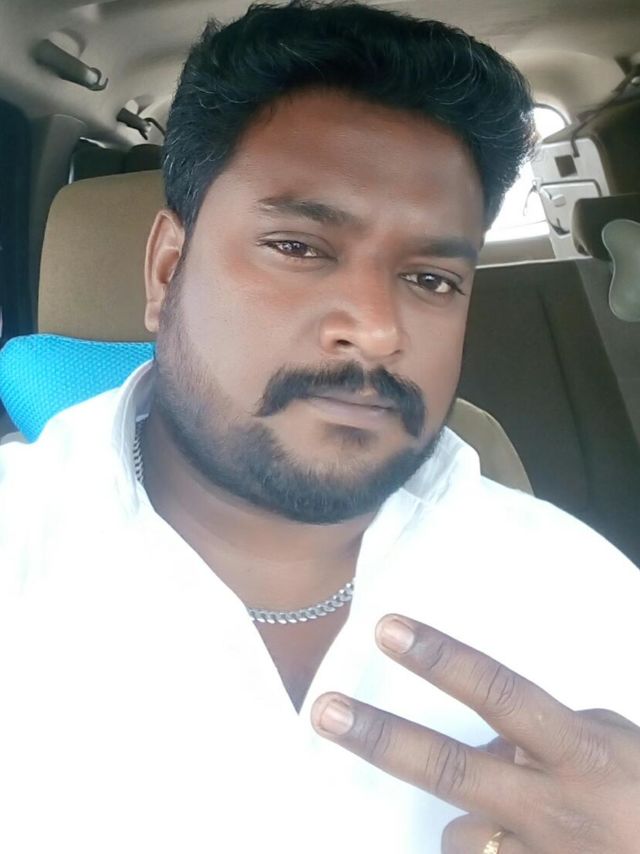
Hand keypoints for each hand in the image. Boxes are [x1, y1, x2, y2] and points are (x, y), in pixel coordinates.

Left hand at [310, 616, 639, 852]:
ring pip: (461, 836)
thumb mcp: (616, 744)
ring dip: (475, 824)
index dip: (442, 660)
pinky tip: (515, 847)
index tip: (388, 629)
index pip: (500, 694)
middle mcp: (554, 807)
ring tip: (519, 825)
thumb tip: (491, 736)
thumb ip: (549, 729)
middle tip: (324, 710)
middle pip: (450, 768)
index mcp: (580, 752)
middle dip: (381, 738)